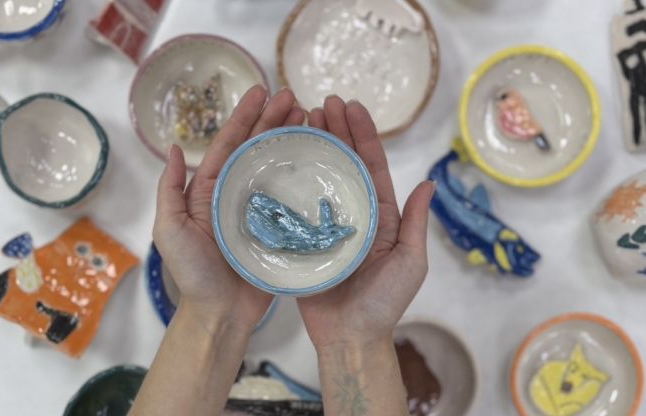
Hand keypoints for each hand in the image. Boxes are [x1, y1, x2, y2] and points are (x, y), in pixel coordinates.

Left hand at [153, 86, 304, 331]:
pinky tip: (316, 156)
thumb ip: (169, 191)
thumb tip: (173, 148)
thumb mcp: (169, 231)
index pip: (228, 144)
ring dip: (289, 139)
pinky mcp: (278, 228)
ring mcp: (259, 210)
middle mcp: (235, 194)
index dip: (244, 117)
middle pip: (255, 148)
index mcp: (209, 190)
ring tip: (308, 116)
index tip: (262, 92)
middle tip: (294, 97)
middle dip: (272, 120)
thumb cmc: (193, 275)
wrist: (220, 313)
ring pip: (275, 165)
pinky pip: (291, 195)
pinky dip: (302, 173)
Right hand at [298, 96, 434, 350]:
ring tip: (300, 119)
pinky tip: (280, 159)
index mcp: (380, 215)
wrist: (350, 337)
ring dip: (313, 147)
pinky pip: (296, 205)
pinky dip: (290, 180)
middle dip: (335, 131)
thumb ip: (414, 223)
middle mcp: (353, 213)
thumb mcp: (410, 262)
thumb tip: (428, 182)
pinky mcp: (304, 239)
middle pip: (344, 164)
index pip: (372, 165)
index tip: (350, 106)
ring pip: (320, 178)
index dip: (362, 134)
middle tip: (320, 103)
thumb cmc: (383, 303)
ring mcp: (326, 225)